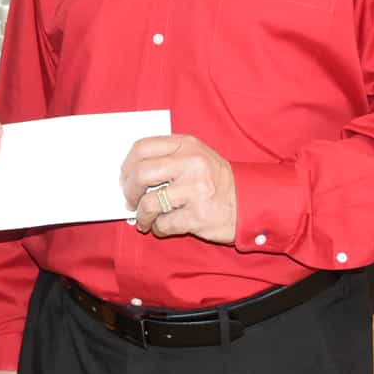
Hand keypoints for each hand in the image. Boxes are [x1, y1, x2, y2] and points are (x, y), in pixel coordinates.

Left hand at [120, 134, 236, 242]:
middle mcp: (190, 164)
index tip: (124, 176)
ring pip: (149, 203)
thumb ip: (169, 156)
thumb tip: (131, 171)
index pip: (142, 147)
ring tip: (144, 219)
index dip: (127, 164)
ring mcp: (195, 190)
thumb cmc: (216, 180)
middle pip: (141, 174)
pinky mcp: (198, 216)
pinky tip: (161, 227)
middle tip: (129, 200)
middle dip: (129, 191)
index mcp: (186, 145)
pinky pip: (164, 224)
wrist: (250, 202)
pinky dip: (158, 229)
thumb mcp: (197, 155)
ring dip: (141, 215)